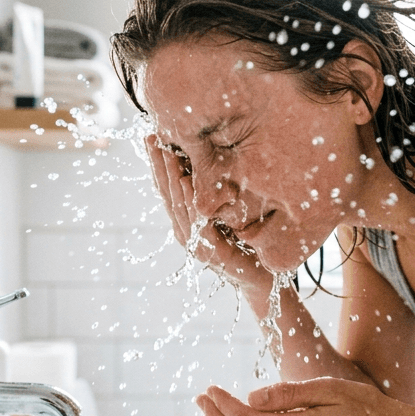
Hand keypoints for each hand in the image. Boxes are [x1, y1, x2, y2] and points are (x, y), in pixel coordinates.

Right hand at [145, 133, 268, 291]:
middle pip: (168, 194)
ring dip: (170, 176)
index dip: (158, 164)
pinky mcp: (211, 254)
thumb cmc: (245, 244)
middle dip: (159, 164)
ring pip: (178, 205)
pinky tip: (185, 181)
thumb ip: (212, 195)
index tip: (152, 136)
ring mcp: (196, 244)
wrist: (262, 280)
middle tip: (152, 136)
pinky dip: (190, 201)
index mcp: (186, 222)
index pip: (168, 188)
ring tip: (166, 151)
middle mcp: (185, 232)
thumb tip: (204, 163)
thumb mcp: (226, 213)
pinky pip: (198, 222)